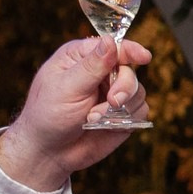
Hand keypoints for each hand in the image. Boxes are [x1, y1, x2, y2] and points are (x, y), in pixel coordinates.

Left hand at [0, 37, 152, 188]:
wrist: (50, 151)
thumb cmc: (48, 115)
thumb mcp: (67, 87)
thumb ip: (92, 66)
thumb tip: (111, 42)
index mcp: (81, 57)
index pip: (113, 47)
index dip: (131, 50)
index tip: (144, 57)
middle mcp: (100, 73)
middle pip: (130, 71)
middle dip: (124, 88)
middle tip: (112, 102)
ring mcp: (113, 93)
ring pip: (138, 92)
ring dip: (121, 109)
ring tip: (95, 119)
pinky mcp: (123, 115)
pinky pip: (140, 111)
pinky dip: (127, 120)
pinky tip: (105, 126)